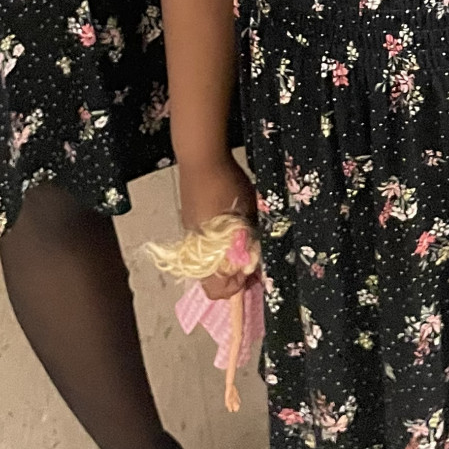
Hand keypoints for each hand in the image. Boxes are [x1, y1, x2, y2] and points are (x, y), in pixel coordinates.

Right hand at [180, 154, 257, 299]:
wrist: (202, 158)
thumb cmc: (228, 186)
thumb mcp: (247, 215)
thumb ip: (251, 241)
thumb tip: (257, 259)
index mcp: (208, 253)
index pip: (218, 291)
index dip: (238, 287)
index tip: (254, 271)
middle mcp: (195, 250)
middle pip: (211, 280)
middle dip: (233, 275)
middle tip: (253, 258)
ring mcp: (190, 234)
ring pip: (208, 262)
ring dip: (226, 259)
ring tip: (244, 240)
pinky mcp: (190, 219)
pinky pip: (204, 244)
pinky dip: (218, 244)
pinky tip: (232, 225)